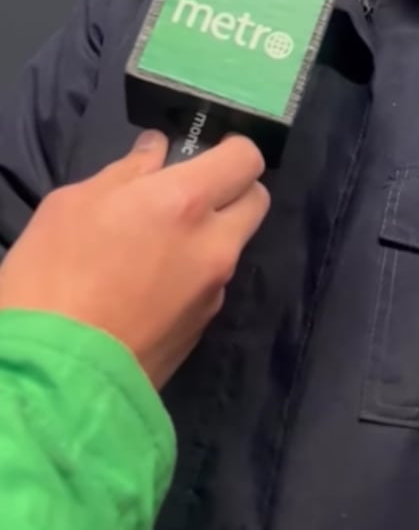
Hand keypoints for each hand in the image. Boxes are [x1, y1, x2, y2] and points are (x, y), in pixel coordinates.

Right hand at [0, 132, 268, 389]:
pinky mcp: (202, 332)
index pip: (246, 158)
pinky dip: (192, 277)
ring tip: (156, 247)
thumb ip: (125, 173)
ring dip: (210, 237)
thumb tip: (156, 153)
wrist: (55, 380)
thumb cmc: (51, 279)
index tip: (206, 152)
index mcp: (186, 202)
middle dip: (232, 190)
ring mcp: (213, 292)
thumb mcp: (72, 206)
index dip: (231, 149)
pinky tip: (147, 289)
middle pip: (256, 201)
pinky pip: (210, 287)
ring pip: (232, 247)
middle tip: (187, 194)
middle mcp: (214, 245)